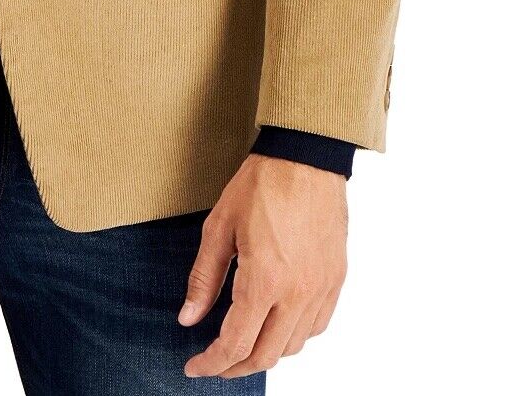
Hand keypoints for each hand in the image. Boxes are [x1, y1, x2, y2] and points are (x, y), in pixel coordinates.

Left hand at [179, 155, 347, 377]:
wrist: (305, 157)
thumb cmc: (261, 185)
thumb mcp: (219, 227)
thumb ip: (204, 278)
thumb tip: (188, 318)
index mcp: (264, 281)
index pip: (235, 344)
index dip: (212, 363)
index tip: (194, 367)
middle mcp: (297, 293)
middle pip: (265, 355)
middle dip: (235, 367)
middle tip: (214, 362)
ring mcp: (320, 288)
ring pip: (293, 346)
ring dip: (265, 353)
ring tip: (243, 343)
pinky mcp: (335, 279)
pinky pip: (316, 326)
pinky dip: (293, 336)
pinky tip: (276, 325)